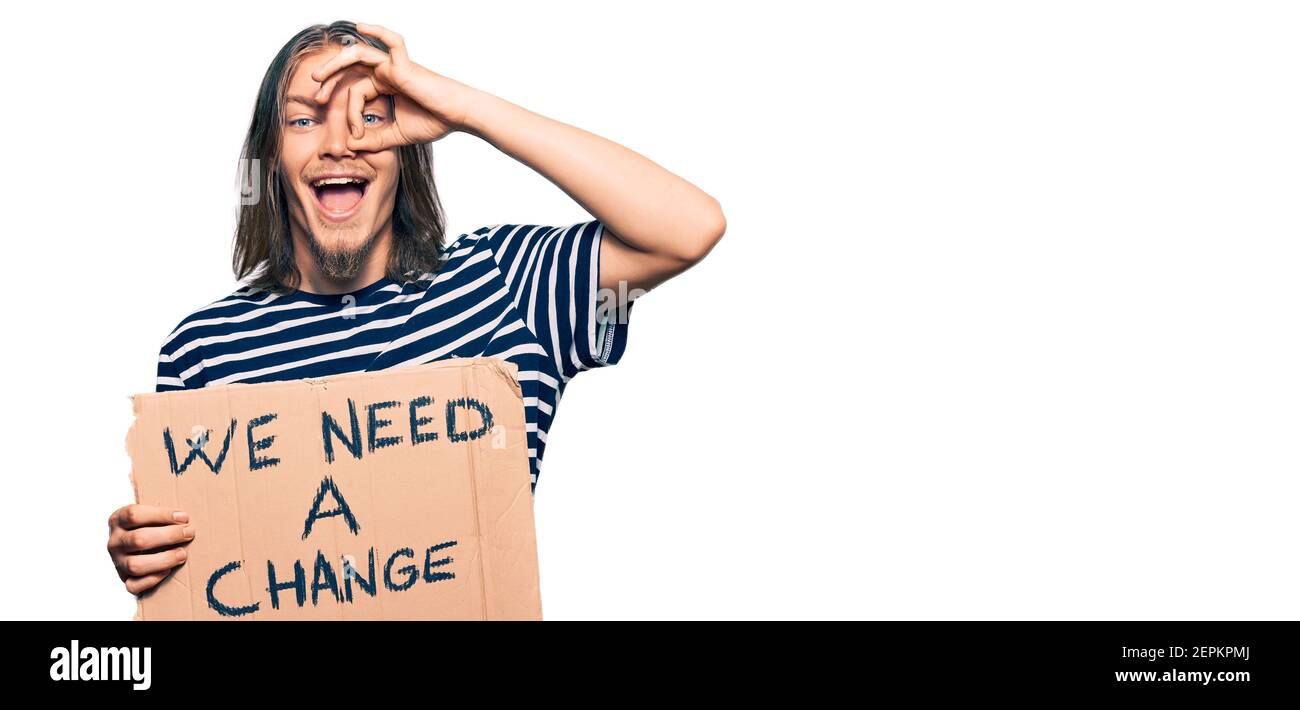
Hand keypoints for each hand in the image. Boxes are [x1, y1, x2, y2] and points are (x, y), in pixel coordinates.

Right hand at [107, 504, 194, 594]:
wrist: (138, 545)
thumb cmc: (150, 525)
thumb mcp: (150, 514)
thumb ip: (162, 513)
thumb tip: (184, 516)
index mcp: (118, 520)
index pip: (134, 515)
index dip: (161, 515)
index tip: (183, 517)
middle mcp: (115, 542)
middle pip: (138, 539)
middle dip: (169, 536)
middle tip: (189, 533)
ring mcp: (118, 562)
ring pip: (135, 565)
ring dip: (163, 559)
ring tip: (182, 554)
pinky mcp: (125, 579)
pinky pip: (133, 585)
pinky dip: (152, 579)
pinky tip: (168, 571)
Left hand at [310, 22, 479, 150]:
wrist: (458, 117)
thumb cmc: (434, 122)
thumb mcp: (396, 135)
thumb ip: (374, 139)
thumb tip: (350, 145)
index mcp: (385, 86)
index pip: (356, 93)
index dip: (350, 115)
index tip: (354, 135)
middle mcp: (386, 72)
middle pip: (349, 71)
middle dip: (329, 83)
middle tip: (316, 99)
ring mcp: (394, 65)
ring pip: (357, 56)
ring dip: (334, 65)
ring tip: (316, 77)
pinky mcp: (404, 64)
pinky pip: (391, 41)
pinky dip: (376, 30)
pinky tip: (359, 26)